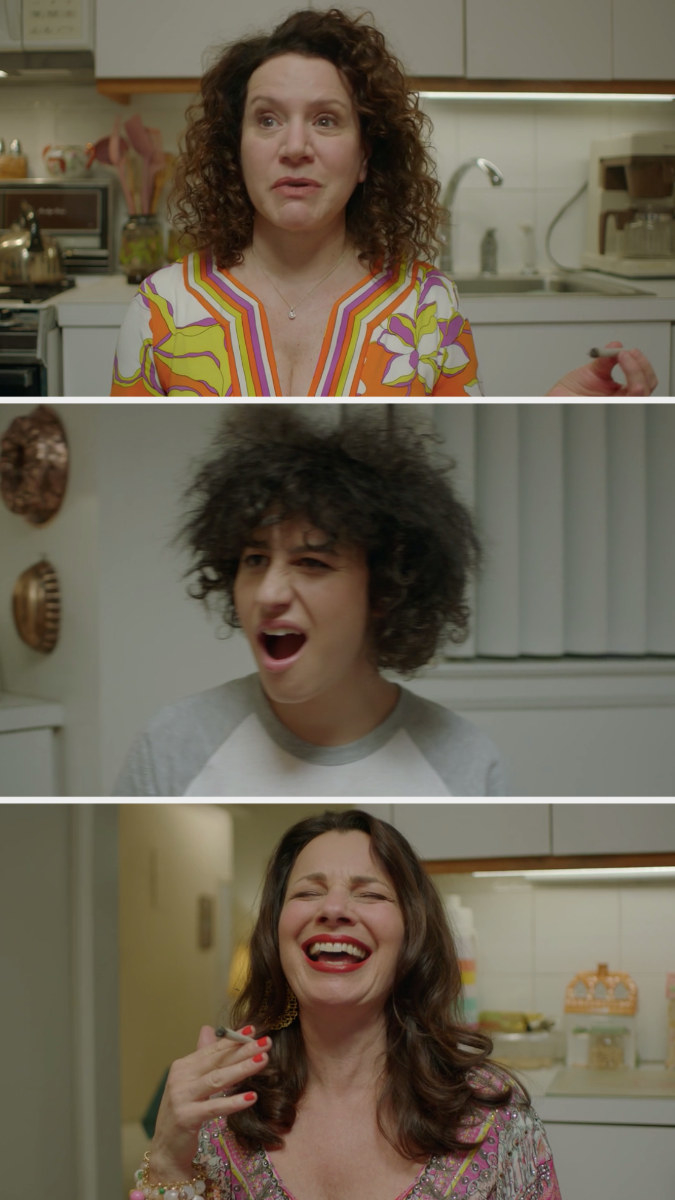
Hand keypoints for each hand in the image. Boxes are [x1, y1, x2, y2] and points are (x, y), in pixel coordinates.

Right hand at [147, 1025, 270, 1180]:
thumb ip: (201, 1058)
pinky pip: (214, 1108)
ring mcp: (181, 1098)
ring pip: (217, 1080)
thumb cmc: (183, 1114)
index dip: (233, 1039)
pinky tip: (252, 1097)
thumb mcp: (191, 1084)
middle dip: (244, 1050)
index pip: (212, 1049)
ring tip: (264, 1061)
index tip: (253, 1029)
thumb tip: (208, 1028)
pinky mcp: (186, 1118)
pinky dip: (233, 1102)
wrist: (166, 1151)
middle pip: (217, 1061)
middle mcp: (180, 1079)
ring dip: (242, 1069)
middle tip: (266, 1042)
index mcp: (182, 1067)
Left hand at [547, 343, 657, 396]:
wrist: (553, 403)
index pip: (643, 380)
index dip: (641, 365)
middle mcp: (620, 401)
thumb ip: (605, 360)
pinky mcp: (609, 412)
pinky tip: (615, 374)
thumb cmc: (566, 395)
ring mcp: (616, 407)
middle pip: (647, 387)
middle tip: (627, 354)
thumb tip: (617, 346)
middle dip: (641, 367)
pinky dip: (627, 383)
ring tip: (621, 356)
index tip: (630, 351)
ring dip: (636, 373)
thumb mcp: (589, 371)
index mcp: (619, 392)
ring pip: (642, 394)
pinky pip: (627, 400)